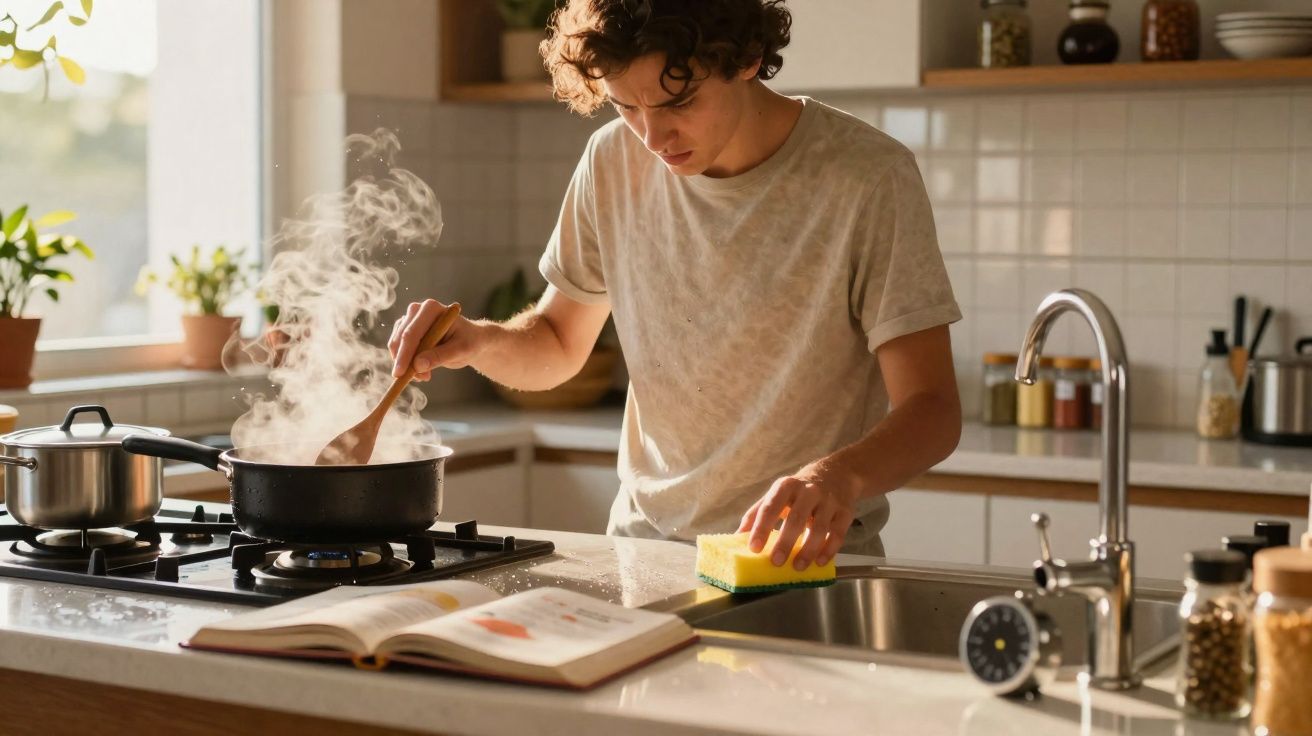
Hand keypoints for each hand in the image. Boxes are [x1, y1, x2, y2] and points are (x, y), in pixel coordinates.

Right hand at [388, 299, 482, 380]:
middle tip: (419, 379)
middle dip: (405, 362)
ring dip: (406, 364)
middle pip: (401, 339)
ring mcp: (410, 320)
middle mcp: (417, 311)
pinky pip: (398, 349)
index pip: (412, 333)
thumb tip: (417, 365)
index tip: (400, 373)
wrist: (470, 341)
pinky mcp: (406, 330)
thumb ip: (440, 356)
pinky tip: (421, 371)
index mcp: (431, 309)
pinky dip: (406, 363)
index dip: (405, 354)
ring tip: (425, 375)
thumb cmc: (469, 342)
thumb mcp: (461, 350)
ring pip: (396, 345)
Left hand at [737, 458, 860, 569]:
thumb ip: (757, 513)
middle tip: (776, 562)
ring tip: (798, 567)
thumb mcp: (777, 494)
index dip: (761, 528)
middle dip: (785, 542)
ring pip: (820, 528)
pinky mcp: (845, 512)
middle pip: (796, 518)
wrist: (837, 473)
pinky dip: (829, 550)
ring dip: (808, 550)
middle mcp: (808, 490)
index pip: (771, 506)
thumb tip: (737, 537)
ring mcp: (829, 501)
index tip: (753, 547)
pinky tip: (820, 561)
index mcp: (786, 486)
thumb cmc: (800, 489)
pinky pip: (838, 533)